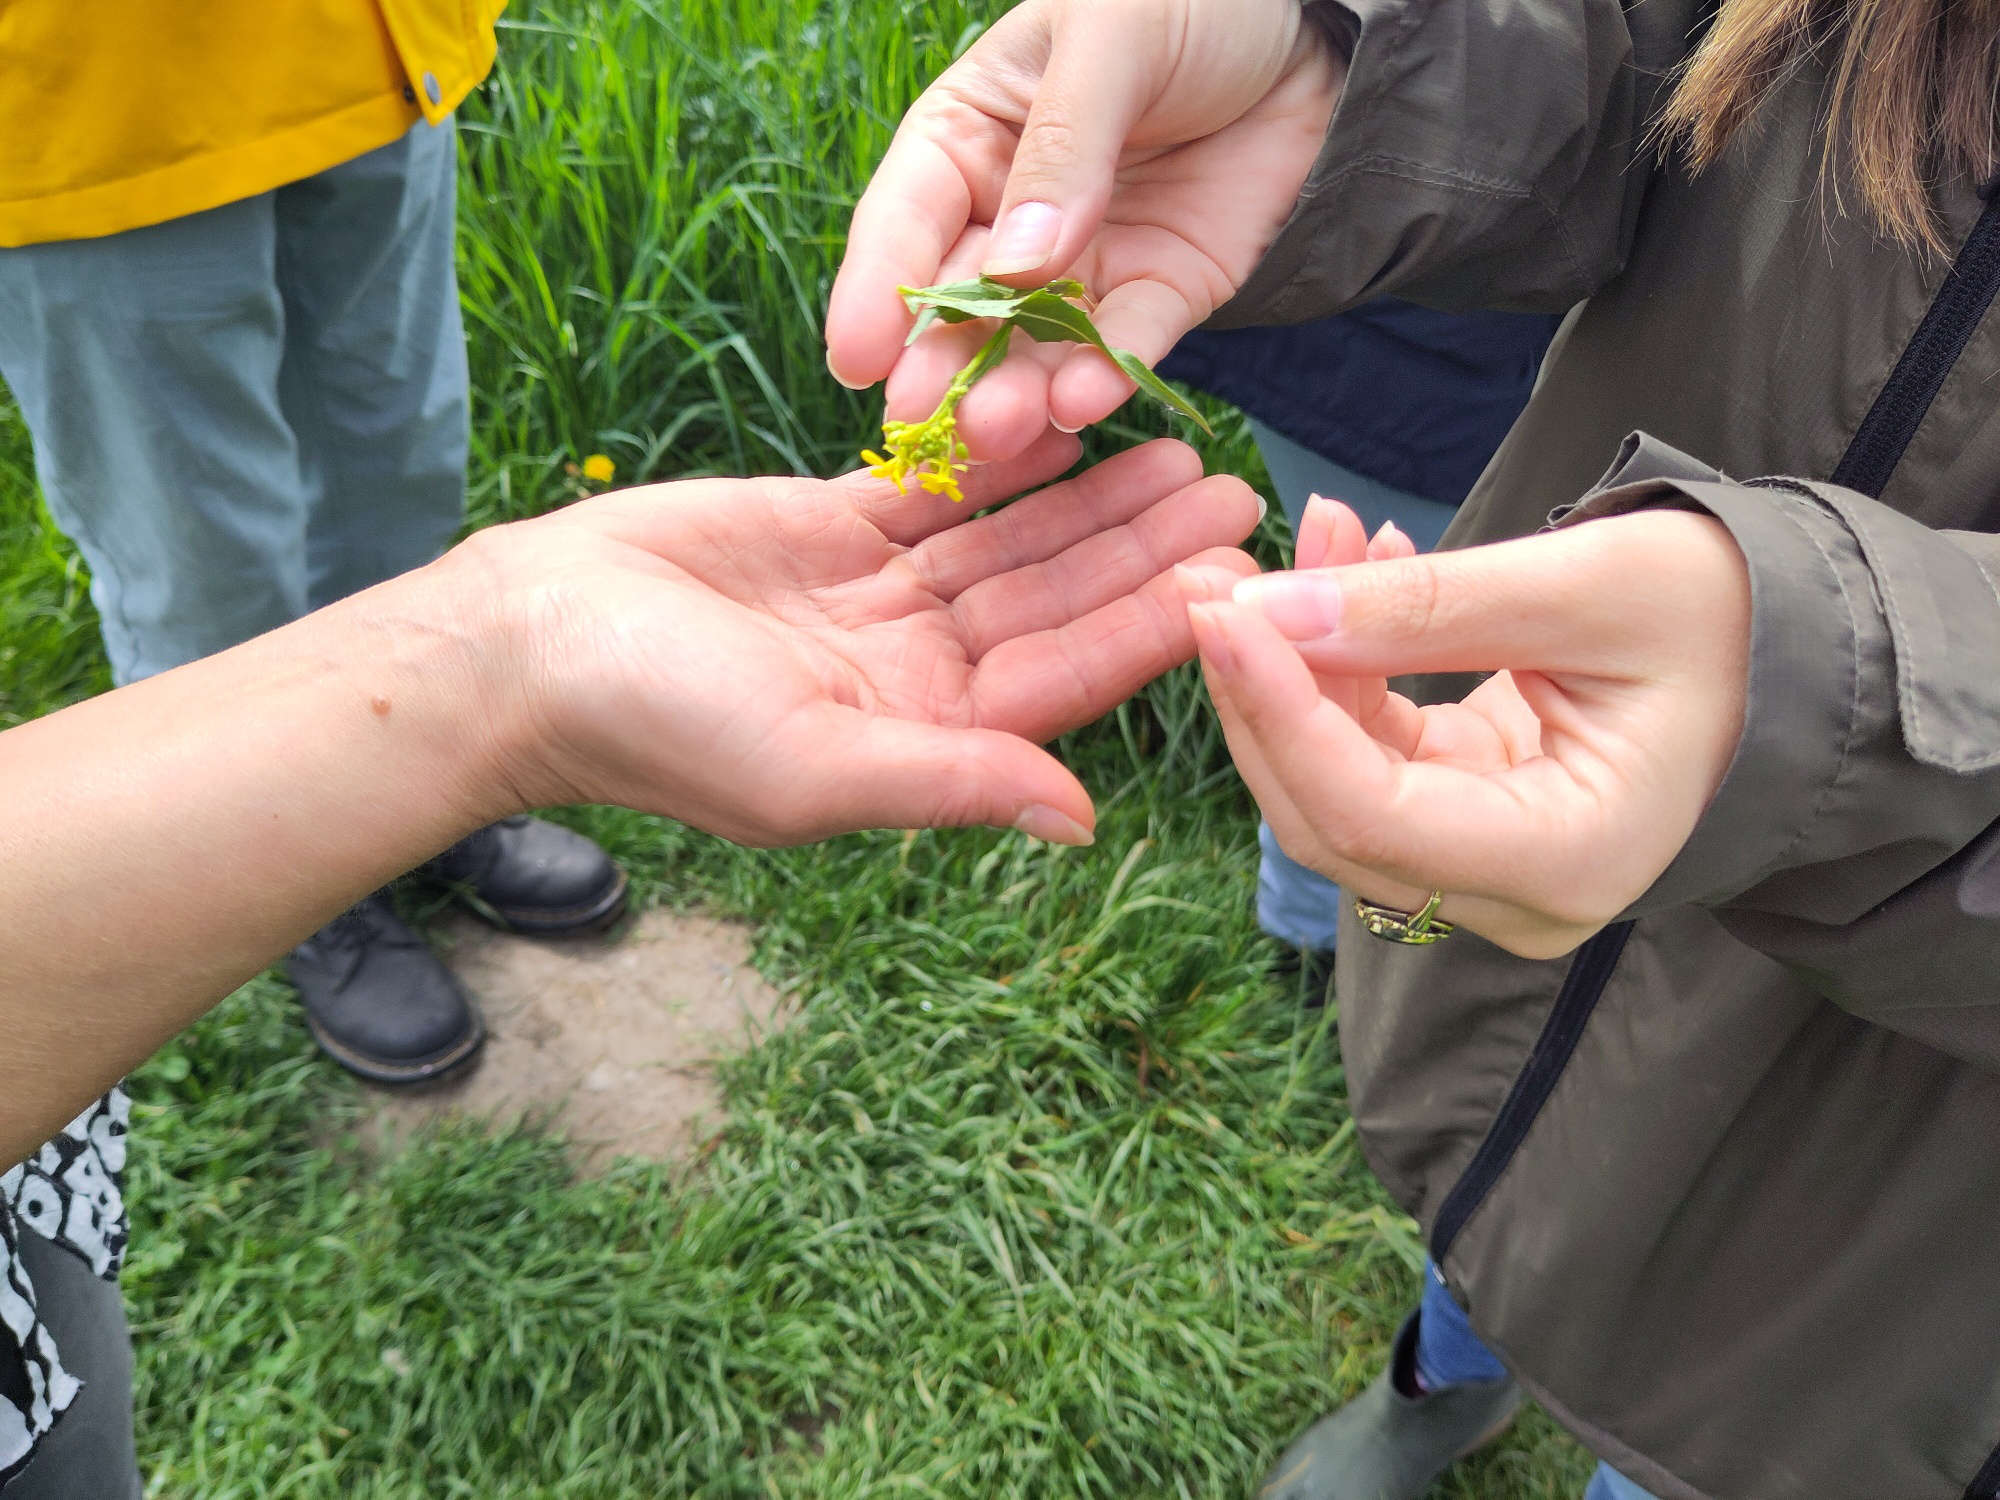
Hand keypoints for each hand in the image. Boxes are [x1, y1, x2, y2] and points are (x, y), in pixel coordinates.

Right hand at [446, 433, 1259, 845]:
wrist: (529, 642)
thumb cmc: (659, 724)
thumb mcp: (813, 768)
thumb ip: (954, 784)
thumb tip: (1084, 822)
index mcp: (924, 738)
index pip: (1065, 678)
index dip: (1149, 627)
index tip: (1230, 578)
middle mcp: (916, 672)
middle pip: (1056, 601)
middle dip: (1142, 550)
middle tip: (1234, 492)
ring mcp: (879, 598)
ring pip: (1010, 541)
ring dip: (1091, 499)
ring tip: (1179, 445)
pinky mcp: (834, 527)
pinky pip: (938, 490)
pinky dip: (1001, 458)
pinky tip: (1068, 420)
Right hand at [825, 0, 1343, 461]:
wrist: (1312, 33)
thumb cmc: (1187, 1)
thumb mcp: (1112, 39)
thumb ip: (1063, 145)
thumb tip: (1015, 261)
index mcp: (966, 137)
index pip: (905, 221)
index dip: (876, 290)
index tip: (857, 358)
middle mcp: (1009, 215)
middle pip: (960, 304)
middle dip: (940, 364)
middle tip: (922, 418)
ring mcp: (1083, 265)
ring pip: (1033, 345)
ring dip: (1014, 390)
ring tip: (1001, 427)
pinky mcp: (1158, 297)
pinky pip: (1122, 347)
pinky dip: (1103, 377)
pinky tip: (1083, 403)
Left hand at [1178, 497, 1751, 958]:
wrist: (1787, 647)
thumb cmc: (1725, 615)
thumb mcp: (1585, 586)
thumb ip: (1425, 606)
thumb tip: (1269, 608)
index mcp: (1569, 859)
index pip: (1372, 814)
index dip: (1279, 713)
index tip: (1220, 609)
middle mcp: (1515, 894)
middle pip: (1328, 814)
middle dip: (1262, 690)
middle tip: (1211, 573)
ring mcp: (1482, 867)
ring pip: (1332, 783)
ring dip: (1299, 660)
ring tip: (1320, 526)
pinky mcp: (1460, 819)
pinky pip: (1365, 751)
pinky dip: (1341, 662)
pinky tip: (1355, 560)